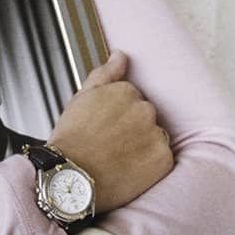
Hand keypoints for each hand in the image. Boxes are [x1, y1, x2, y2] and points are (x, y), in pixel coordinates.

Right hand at [47, 50, 173, 211]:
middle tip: (109, 144)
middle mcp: (145, 110)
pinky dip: (149, 165)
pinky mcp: (163, 160)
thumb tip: (120, 55)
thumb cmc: (72, 141)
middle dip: (132, 128)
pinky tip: (128, 169)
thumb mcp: (81, 98)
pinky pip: (162, 158)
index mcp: (126, 91)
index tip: (104, 128)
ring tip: (118, 158)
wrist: (71, 179)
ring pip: (155, 136)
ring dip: (142, 145)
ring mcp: (156, 135)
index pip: (131, 98)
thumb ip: (105, 73)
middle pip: (145, 116)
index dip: (116, 115)